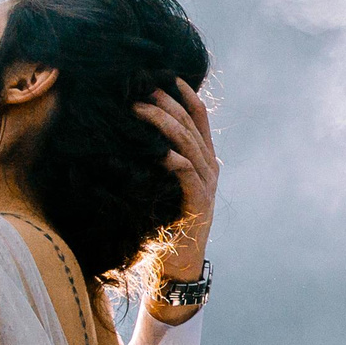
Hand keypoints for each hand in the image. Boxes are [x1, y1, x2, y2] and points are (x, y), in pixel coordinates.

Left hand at [135, 78, 217, 319]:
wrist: (177, 268)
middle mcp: (210, 170)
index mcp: (205, 162)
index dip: (187, 96)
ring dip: (164, 124)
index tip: (169, 77)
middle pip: (192, 127)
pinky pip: (187, 174)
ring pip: (188, 145)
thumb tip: (135, 137)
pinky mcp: (198, 204)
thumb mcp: (163, 187)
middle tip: (144, 88)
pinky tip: (158, 151)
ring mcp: (207, 186)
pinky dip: (173, 159)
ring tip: (141, 109)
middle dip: (168, 104)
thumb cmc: (163, 227)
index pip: (200, 120)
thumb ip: (161, 162)